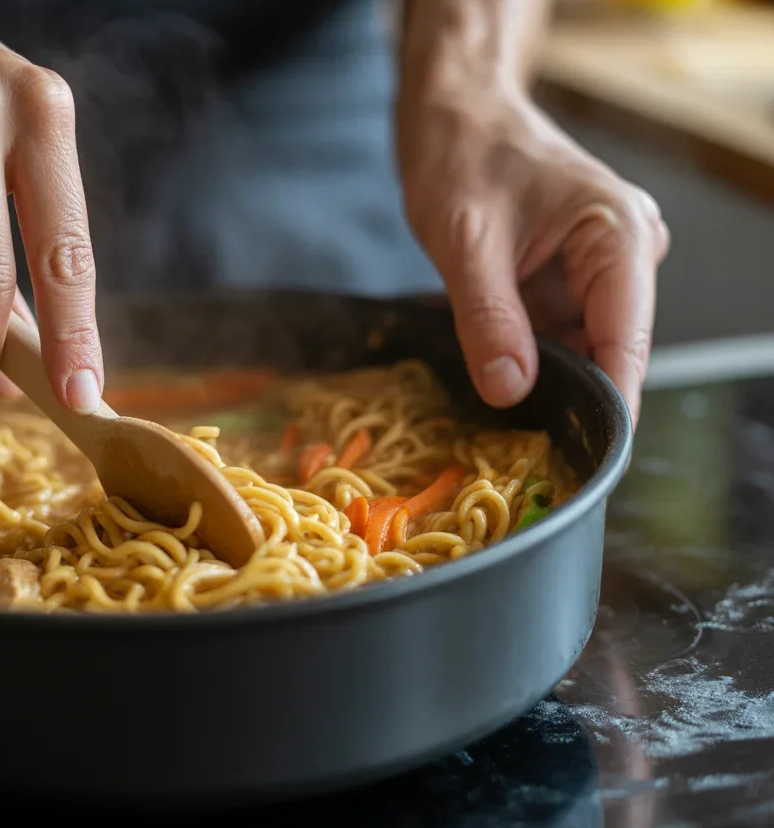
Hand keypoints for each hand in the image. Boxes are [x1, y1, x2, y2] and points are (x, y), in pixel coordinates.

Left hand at [397, 87, 669, 423]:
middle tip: (522, 449)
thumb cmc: (462, 154)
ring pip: (578, 349)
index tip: (590, 459)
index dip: (610, 406)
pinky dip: (525, 356)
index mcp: (620, 236)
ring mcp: (599, 270)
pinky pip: (554, 335)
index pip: (627, 342)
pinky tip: (493, 371)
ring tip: (495, 400)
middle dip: (568, 397)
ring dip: (541, 378)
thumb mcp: (465, 239)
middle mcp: (625, 255)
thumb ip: (489, 317)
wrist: (453, 115)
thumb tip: (512, 390)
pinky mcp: (569, 280)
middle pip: (608, 353)